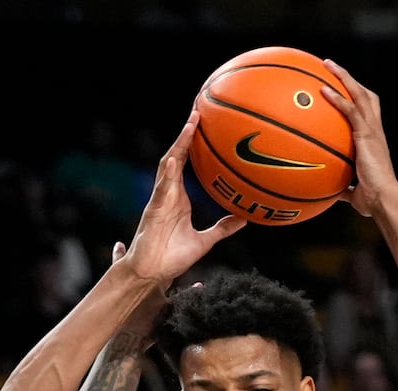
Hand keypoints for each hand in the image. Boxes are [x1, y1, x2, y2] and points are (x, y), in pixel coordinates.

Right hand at [120, 109, 245, 286]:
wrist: (151, 273)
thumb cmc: (172, 258)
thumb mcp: (206, 241)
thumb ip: (223, 228)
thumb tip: (245, 218)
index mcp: (178, 197)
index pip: (185, 162)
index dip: (192, 142)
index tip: (202, 122)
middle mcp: (168, 193)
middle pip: (176, 155)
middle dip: (185, 133)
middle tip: (198, 110)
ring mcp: (160, 199)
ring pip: (168, 164)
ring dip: (179, 144)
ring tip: (191, 124)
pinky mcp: (154, 210)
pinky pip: (161, 188)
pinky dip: (168, 173)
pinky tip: (175, 159)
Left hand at [319, 59, 397, 217]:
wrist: (383, 198)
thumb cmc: (372, 199)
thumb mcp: (354, 191)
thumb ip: (343, 187)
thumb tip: (330, 194)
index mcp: (374, 139)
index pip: (367, 111)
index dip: (356, 97)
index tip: (341, 88)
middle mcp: (375, 129)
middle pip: (365, 95)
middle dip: (349, 79)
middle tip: (331, 67)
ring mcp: (372, 130)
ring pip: (359, 94)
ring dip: (343, 77)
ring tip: (327, 65)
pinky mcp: (366, 134)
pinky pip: (350, 110)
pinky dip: (337, 99)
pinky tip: (323, 90)